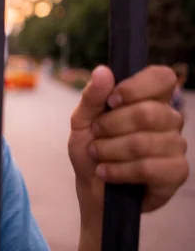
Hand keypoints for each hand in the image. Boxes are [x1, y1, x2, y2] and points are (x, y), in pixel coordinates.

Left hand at [68, 65, 188, 244]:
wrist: (93, 188)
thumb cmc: (91, 149)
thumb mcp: (82, 121)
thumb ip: (92, 96)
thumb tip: (103, 70)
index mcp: (150, 99)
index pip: (162, 77)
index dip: (136, 87)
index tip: (111, 101)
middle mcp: (169, 119)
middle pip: (148, 112)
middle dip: (110, 126)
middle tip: (96, 135)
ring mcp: (176, 145)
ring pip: (143, 142)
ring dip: (109, 150)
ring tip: (98, 155)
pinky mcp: (176, 172)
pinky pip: (148, 168)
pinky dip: (118, 171)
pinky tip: (106, 172)